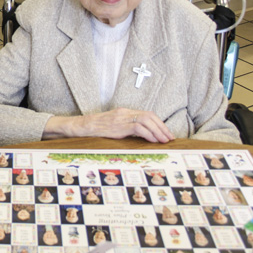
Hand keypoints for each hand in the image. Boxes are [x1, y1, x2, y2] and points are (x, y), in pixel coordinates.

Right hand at [43, 108, 174, 143]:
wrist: (83, 126)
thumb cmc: (97, 129)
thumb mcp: (114, 126)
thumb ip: (127, 127)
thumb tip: (142, 137)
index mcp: (125, 111)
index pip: (147, 114)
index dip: (159, 123)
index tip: (166, 133)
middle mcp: (125, 112)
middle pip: (150, 116)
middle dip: (162, 127)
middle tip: (170, 137)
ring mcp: (122, 118)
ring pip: (147, 120)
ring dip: (158, 131)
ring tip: (164, 140)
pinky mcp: (118, 125)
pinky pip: (138, 128)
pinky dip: (148, 134)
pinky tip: (152, 140)